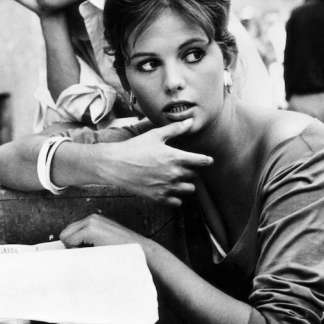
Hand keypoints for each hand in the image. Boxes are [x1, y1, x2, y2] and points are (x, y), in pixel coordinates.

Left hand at [60, 214, 148, 249]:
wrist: (140, 251)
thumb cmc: (123, 251)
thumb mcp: (105, 242)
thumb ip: (90, 242)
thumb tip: (71, 250)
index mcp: (95, 220)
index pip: (72, 231)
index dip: (73, 244)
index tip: (80, 253)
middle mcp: (92, 218)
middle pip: (65, 233)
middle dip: (71, 245)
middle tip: (87, 254)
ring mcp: (91, 222)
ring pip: (65, 237)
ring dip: (74, 248)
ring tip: (91, 253)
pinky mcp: (91, 229)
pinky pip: (70, 241)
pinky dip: (75, 249)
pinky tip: (91, 252)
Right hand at [98, 119, 212, 206]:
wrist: (116, 164)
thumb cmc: (135, 147)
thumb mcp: (155, 135)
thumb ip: (175, 129)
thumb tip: (190, 121)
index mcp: (175, 157)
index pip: (200, 161)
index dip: (206, 160)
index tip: (208, 160)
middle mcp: (174, 174)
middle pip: (195, 176)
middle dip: (191, 171)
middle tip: (183, 166)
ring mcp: (167, 187)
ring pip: (189, 190)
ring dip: (186, 184)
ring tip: (178, 179)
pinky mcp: (158, 197)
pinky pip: (177, 202)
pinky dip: (176, 197)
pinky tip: (170, 189)